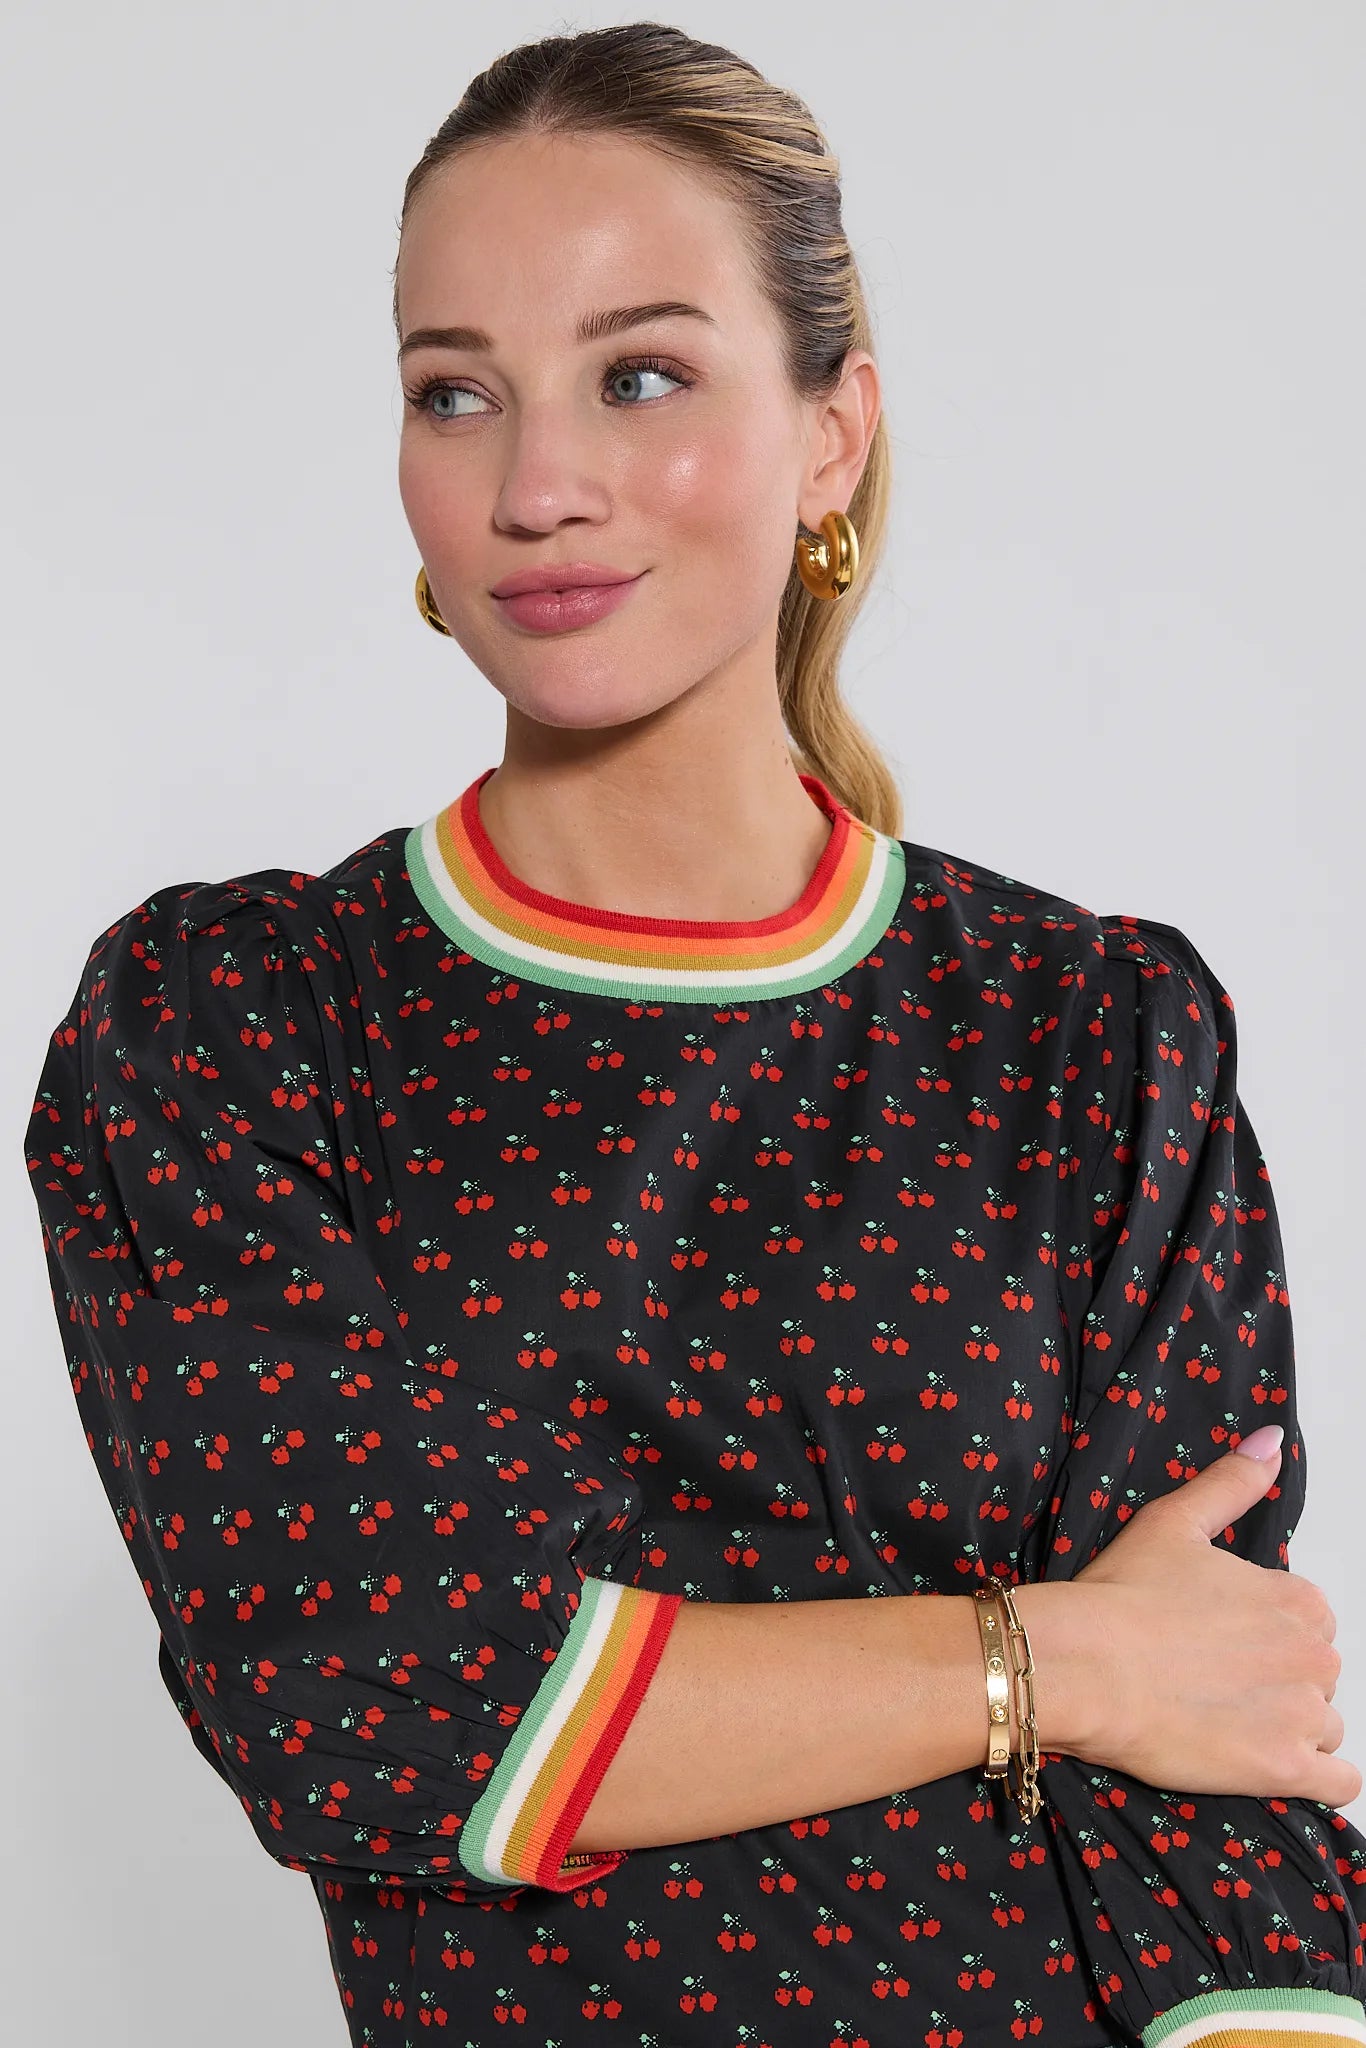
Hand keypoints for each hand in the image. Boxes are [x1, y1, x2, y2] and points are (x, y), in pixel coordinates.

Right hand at [1055, 1427, 1358, 1803]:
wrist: (1084, 1666)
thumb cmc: (1121, 1595)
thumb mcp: (1173, 1521)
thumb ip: (1232, 1482)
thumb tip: (1273, 1439)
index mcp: (1297, 1598)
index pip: (1308, 1623)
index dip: (1263, 1634)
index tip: (1219, 1642)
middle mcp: (1314, 1654)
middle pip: (1318, 1676)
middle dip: (1278, 1682)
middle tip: (1214, 1683)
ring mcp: (1305, 1716)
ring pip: (1325, 1727)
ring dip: (1289, 1730)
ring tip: (1228, 1725)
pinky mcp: (1286, 1770)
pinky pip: (1339, 1783)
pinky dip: (1316, 1777)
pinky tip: (1272, 1764)